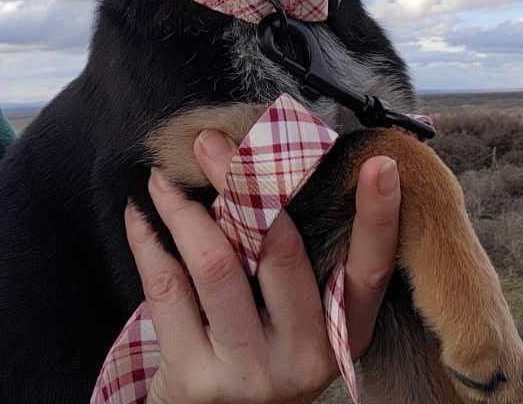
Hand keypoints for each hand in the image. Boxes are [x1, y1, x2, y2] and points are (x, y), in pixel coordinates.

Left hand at [125, 130, 400, 403]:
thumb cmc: (259, 360)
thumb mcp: (297, 325)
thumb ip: (293, 265)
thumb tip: (269, 171)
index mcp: (342, 334)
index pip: (369, 269)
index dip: (378, 216)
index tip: (381, 164)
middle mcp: (304, 356)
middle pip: (278, 247)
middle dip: (240, 180)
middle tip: (209, 142)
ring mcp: (250, 372)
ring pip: (216, 262)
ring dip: (182, 207)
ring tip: (163, 177)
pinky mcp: (195, 380)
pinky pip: (166, 288)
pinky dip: (148, 241)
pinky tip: (141, 216)